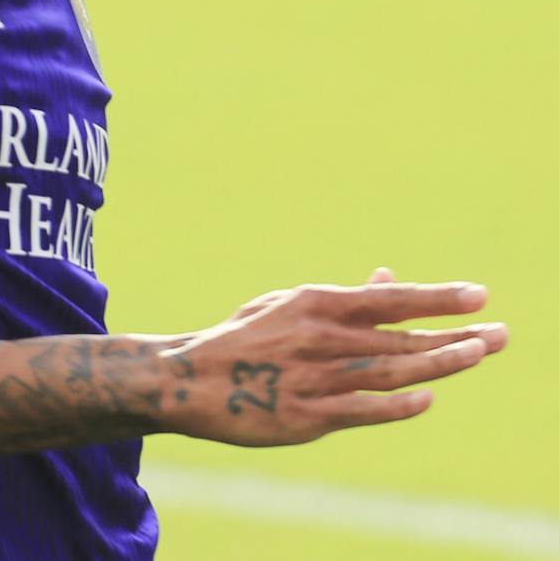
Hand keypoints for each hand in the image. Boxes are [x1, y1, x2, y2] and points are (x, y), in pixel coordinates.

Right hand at [160, 269, 506, 445]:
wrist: (192, 379)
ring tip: (477, 355)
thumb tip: (390, 278)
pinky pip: (363, 409)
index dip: (437, 298)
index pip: (388, 299)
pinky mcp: (308, 415)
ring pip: (390, 371)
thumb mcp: (288, 308)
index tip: (479, 294)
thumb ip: (343, 299)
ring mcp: (315, 377)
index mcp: (313, 304)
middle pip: (400, 338)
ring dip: (439, 364)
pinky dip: (398, 404)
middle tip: (501, 335)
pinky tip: (427, 397)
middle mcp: (319, 338)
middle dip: (455, 336)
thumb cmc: (246, 340)